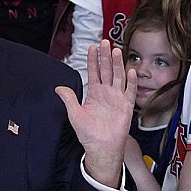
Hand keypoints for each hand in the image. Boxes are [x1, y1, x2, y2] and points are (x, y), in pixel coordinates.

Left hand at [55, 39, 135, 187]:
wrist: (101, 148)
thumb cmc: (88, 134)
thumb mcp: (74, 114)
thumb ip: (68, 99)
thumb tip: (58, 88)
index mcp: (94, 93)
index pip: (94, 72)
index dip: (93, 60)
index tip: (92, 47)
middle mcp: (107, 93)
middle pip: (107, 70)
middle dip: (106, 56)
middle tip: (105, 42)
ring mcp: (117, 98)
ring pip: (119, 76)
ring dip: (118, 64)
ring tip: (116, 51)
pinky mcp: (127, 106)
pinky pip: (130, 91)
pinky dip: (131, 81)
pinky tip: (131, 70)